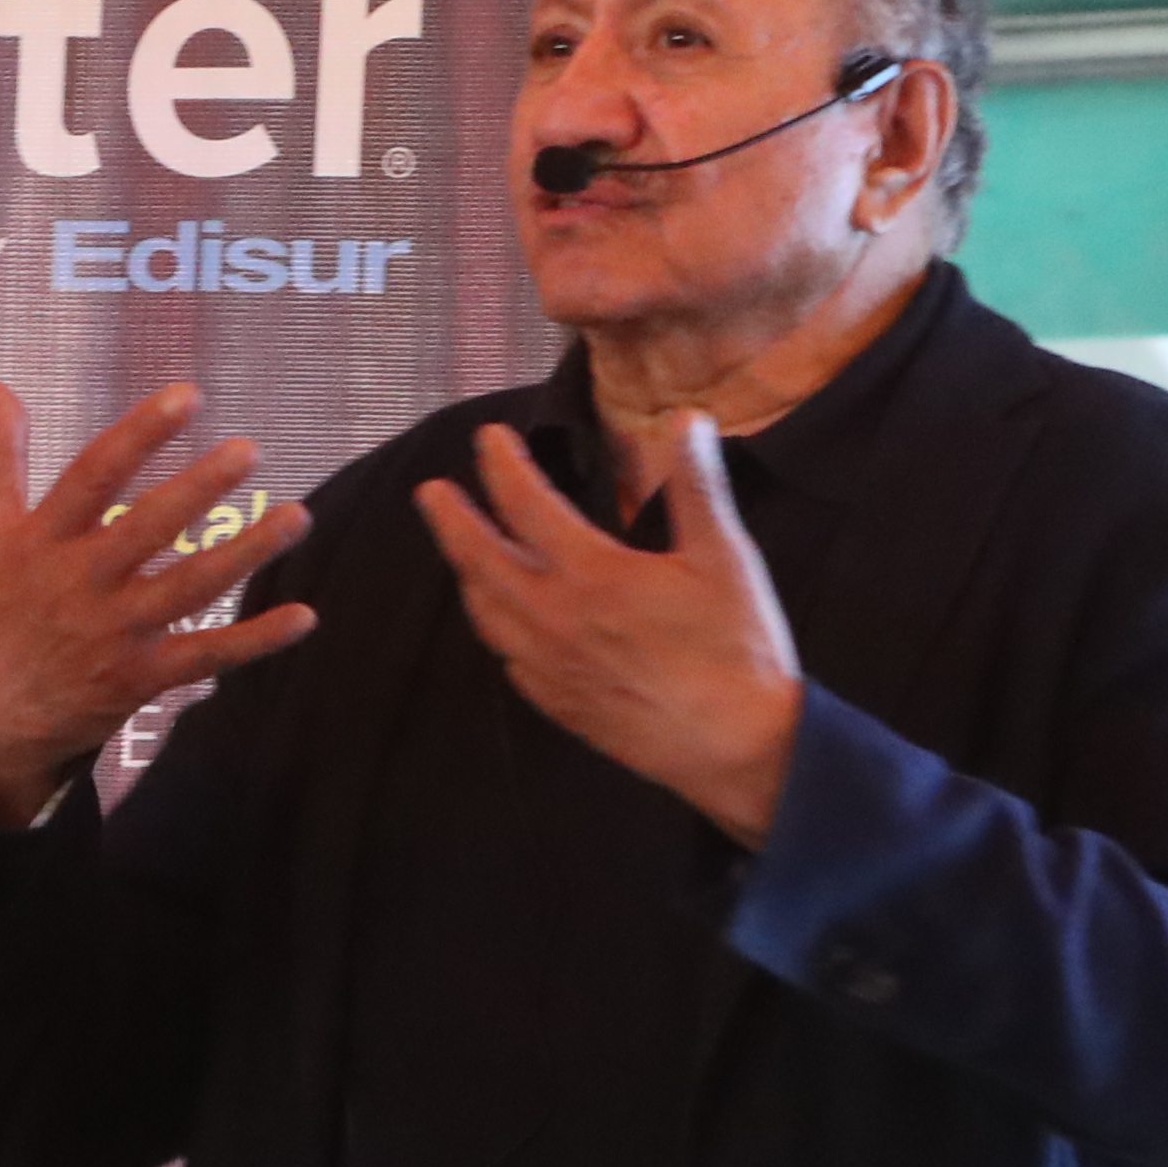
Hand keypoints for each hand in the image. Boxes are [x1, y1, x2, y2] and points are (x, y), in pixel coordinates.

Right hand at [0, 378, 319, 821]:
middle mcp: (80, 583)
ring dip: (246, 553)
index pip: (95, 475)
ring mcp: (114, 633)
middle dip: (199, 489)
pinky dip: (256, 640)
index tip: (187, 396)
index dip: (141, 434)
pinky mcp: (141, 677)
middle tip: (248, 450)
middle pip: (148, 528)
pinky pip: (207, 656)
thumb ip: (1, 455)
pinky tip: (304, 616)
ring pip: (190, 588)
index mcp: (42, 539)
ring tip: (297, 517)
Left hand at [417, 414, 805, 844]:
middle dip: (452, 521)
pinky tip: (504, 626)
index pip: (527, 505)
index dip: (503, 467)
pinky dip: (497, 631)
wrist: (738, 749)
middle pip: (482, 562)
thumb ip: (696, 484)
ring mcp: (552, 668)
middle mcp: (555, 620)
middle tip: (430, 493)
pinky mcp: (563, 706)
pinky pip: (510, 661)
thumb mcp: (724, 556)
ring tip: (460, 555)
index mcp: (591, 574)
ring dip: (468, 576)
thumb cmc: (736, 648)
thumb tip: (685, 417)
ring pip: (488, 615)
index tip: (488, 438)